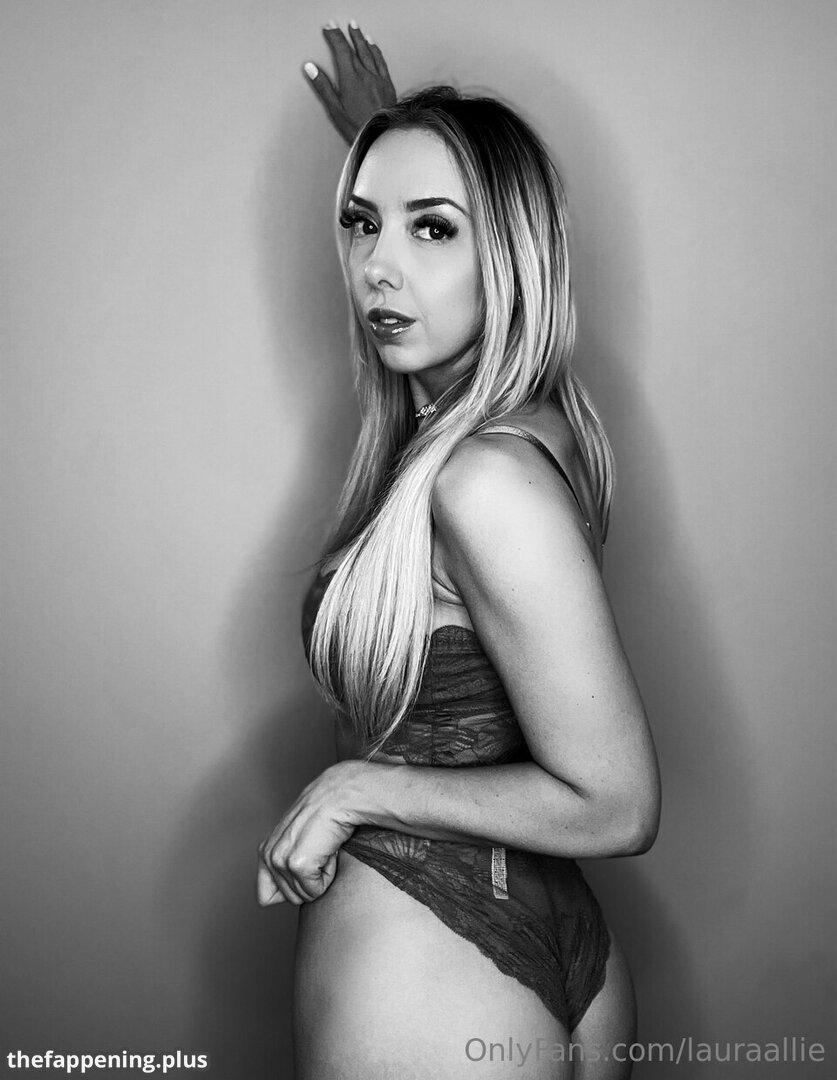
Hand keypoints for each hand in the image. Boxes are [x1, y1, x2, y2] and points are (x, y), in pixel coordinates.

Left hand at [257, 761, 361, 905]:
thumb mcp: (299, 839)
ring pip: (304, 895)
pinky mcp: (297, 864)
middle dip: (310, 881)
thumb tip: (294, 894)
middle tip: (320, 852)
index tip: (308, 866)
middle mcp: (268, 856)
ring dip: (321, 876)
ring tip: (324, 848)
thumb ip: (289, 862)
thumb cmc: (327, 814)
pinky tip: (329, 850)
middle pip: (290, 897)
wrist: (340, 797)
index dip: (293, 889)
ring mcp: (280, 860)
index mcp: (266, 851)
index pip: (266, 896)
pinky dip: (328, 874)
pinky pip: (316, 890)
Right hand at [302, 21, 395, 145]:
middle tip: (341, 25)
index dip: (334, 36)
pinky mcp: (388, 85)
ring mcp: (378, 79)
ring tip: (356, 29)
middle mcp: (365, 75)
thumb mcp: (335, 109)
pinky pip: (381, 62)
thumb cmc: (357, 127)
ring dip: (361, 38)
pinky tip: (373, 46)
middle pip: (355, 48)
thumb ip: (323, 87)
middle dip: (347, 35)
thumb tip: (311, 68)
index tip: (329, 27)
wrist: (380, 136)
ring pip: (369, 52)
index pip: (341, 51)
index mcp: (350, 80)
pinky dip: (376, 51)